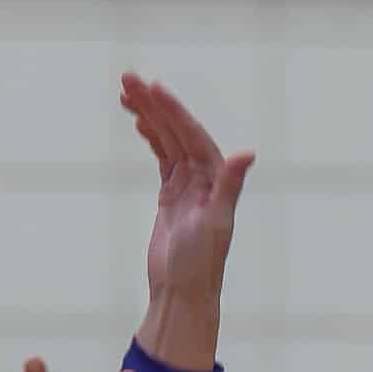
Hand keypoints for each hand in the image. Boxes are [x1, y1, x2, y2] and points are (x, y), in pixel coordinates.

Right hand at [122, 73, 253, 311]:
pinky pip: (161, 156)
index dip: (172, 110)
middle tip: (127, 78)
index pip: (191, 134)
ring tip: (125, 91)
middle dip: (153, 104)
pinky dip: (150, 137)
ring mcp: (187, 183)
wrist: (183, 293)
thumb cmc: (202, 263)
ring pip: (166, 139)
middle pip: (176, 130)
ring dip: (148, 115)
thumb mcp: (216, 223)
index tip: (152, 87)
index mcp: (216, 176)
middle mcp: (204, 175)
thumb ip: (230, 185)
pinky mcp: (172, 195)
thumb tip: (247, 153)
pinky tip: (138, 122)